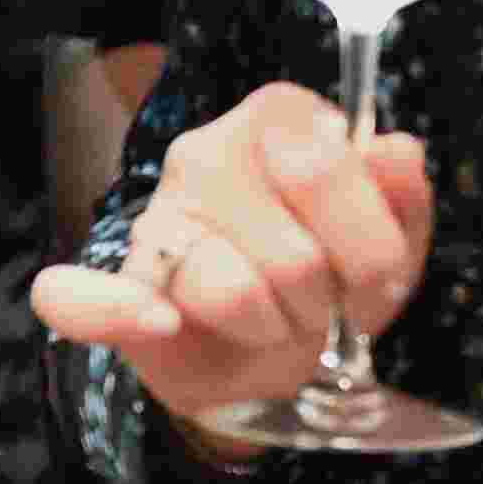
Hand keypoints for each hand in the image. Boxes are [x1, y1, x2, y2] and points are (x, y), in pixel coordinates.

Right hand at [23, 83, 432, 451]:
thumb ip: (402, 194)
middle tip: (320, 301)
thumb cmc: (335, 284)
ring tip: (274, 320)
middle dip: (324, 298)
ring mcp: (154, 220)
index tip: (367, 264)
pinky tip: (160, 322)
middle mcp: (205, 153)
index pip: (325, 164)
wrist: (280, 363)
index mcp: (277, 119)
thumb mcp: (395, 243)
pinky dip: (115, 312)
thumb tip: (393, 148)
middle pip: (294, 250)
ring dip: (270, 328)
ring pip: (231, 290)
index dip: (366, 238)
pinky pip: (80, 297)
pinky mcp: (116, 287)